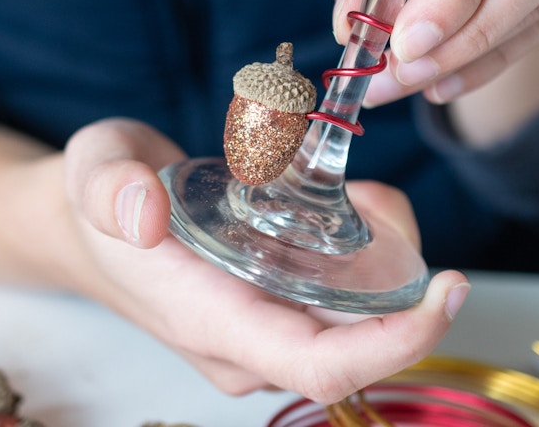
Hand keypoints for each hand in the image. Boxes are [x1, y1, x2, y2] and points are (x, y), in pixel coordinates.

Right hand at [63, 119, 468, 403]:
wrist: (91, 230)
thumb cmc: (96, 204)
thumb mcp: (93, 170)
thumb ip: (110, 187)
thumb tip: (146, 213)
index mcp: (211, 322)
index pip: (322, 367)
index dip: (396, 343)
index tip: (447, 291)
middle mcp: (250, 345)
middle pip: (361, 342)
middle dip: (404, 281)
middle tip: (383, 203)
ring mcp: (266, 332)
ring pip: (361, 320)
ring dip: (390, 263)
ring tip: (363, 196)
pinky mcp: (275, 311)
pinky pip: (346, 300)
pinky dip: (371, 253)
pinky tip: (352, 204)